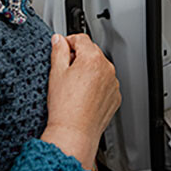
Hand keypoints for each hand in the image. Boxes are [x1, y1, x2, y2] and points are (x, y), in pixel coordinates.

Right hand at [40, 34, 120, 170]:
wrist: (75, 132)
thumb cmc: (65, 107)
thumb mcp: (56, 73)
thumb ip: (58, 51)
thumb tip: (58, 40)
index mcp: (92, 59)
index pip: (81, 38)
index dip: (68, 42)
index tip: (62, 48)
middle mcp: (107, 68)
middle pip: (92, 52)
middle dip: (79, 57)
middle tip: (65, 71)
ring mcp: (113, 83)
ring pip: (99, 68)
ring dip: (89, 71)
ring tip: (74, 87)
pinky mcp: (115, 96)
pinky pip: (105, 84)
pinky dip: (96, 85)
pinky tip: (83, 96)